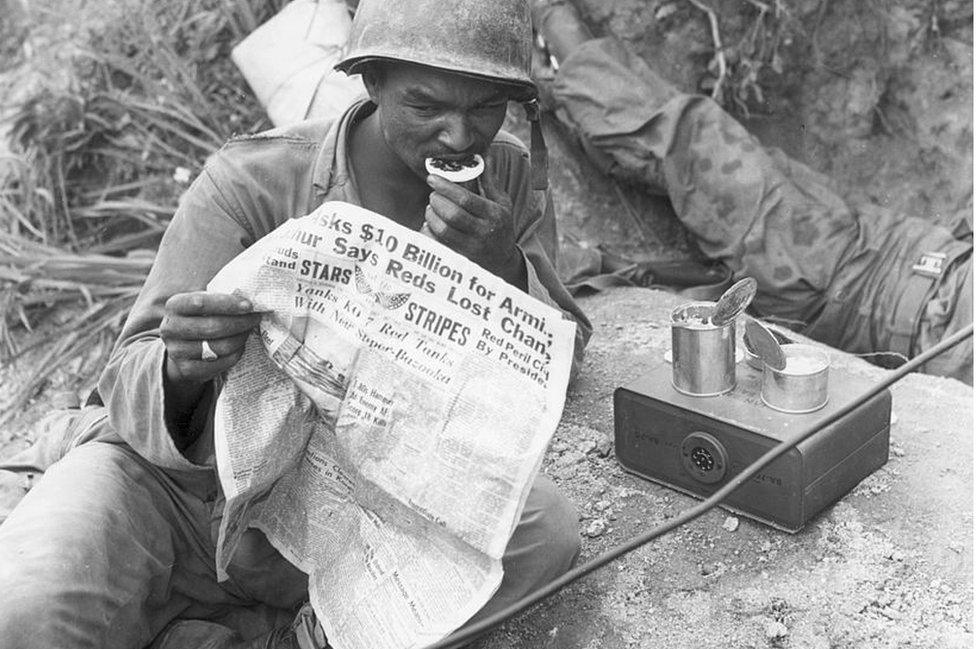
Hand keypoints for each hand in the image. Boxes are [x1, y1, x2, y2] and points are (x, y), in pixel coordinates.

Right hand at [160, 291, 262, 385]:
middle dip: (240, 322)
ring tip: (249, 330)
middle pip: (213, 327)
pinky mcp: (187, 369)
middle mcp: (170, 328)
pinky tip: (240, 345)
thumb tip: (251, 298)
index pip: (200, 303)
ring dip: (241, 338)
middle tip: (256, 318)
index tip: (249, 305)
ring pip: (220, 346)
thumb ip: (219, 298)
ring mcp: (177, 351)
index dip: (227, 304)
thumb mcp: (202, 303)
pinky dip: (236, 353)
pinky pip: (221, 362)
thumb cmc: (199, 318)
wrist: (181, 347)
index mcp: (174, 306)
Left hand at [424, 157, 524, 285]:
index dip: (446, 187)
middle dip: (437, 202)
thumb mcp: (501, 202)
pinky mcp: (461, 258)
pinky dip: (429, 233)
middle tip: (432, 195)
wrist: (503, 260)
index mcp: (494, 214)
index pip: (466, 199)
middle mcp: (484, 232)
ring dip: (431, 216)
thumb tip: (484, 152)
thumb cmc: (501, 226)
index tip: (432, 178)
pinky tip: (430, 225)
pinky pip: (438, 245)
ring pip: (443, 230)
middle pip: (452, 215)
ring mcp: (472, 248)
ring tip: (430, 209)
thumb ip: (489, 179)